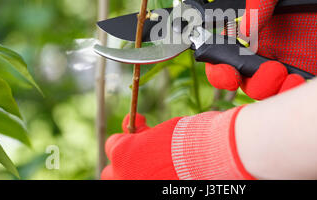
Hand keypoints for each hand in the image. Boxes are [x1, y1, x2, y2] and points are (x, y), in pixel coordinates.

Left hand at [101, 108, 253, 179]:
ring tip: (151, 170)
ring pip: (123, 183)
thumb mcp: (159, 129)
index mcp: (122, 152)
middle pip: (110, 172)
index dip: (127, 137)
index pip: (112, 145)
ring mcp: (137, 187)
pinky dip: (151, 181)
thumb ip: (143, 132)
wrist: (206, 155)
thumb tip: (135, 124)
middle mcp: (123, 175)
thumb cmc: (185, 137)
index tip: (140, 131)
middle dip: (122, 163)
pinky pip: (146, 187)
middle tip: (140, 157)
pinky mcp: (155, 196)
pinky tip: (164, 176)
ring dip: (132, 175)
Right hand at [206, 0, 316, 99]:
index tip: (222, 65)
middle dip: (236, 80)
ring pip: (267, 88)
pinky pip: (299, 88)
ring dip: (265, 88)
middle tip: (248, 71)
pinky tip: (296, 81)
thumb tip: (244, 30)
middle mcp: (267, 42)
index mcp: (251, 21)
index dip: (216, 63)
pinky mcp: (316, 64)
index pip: (224, 49)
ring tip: (280, 71)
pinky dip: (293, 92)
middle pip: (241, 75)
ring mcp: (291, 55)